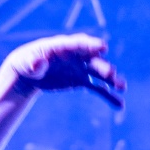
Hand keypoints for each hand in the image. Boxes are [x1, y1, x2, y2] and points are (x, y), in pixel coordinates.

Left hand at [2, 33, 124, 109]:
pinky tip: (119, 105)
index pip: (78, 44)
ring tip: (122, 87)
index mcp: (63, 46)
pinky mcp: (82, 80)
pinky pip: (98, 88)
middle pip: (92, 60)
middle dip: (102, 66)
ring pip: (99, 73)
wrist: (29, 73)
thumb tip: (37, 65)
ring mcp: (81, 68)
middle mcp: (77, 56)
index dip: (90, 45)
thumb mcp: (26, 62)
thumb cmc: (27, 62)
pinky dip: (108, 96)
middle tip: (111, 74)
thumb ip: (34, 63)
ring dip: (111, 80)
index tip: (103, 47)